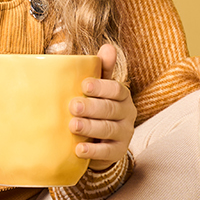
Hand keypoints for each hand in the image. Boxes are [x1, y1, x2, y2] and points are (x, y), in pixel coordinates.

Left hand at [69, 42, 135, 171]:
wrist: (103, 141)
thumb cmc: (98, 108)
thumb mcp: (100, 89)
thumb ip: (102, 70)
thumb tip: (108, 46)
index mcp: (122, 95)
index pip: (116, 89)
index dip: (101, 87)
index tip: (84, 85)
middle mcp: (127, 114)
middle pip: (111, 110)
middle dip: (92, 107)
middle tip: (73, 106)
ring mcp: (124, 134)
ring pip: (109, 130)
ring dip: (90, 127)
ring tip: (73, 125)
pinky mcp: (118, 152)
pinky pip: (108, 152)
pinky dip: (93, 152)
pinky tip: (79, 149)